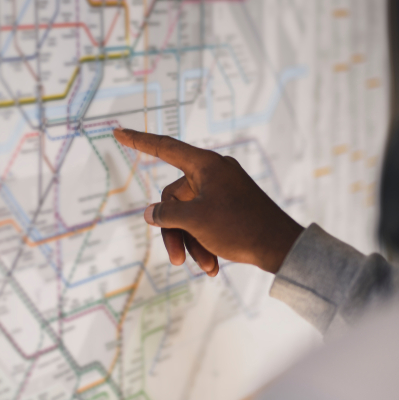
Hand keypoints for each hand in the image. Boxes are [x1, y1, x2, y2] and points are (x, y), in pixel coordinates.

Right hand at [113, 128, 303, 274]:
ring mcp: (223, 189)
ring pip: (190, 215)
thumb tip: (151, 213)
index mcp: (204, 165)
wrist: (281, 247)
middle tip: (176, 260)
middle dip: (175, 232)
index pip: (163, 147)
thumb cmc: (239, 227)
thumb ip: (166, 214)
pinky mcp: (230, 206)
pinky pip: (206, 221)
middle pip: (174, 199)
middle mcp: (213, 173)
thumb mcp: (194, 221)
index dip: (138, 140)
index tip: (117, 131)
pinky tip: (213, 266)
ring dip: (192, 243)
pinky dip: (205, 242)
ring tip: (205, 267)